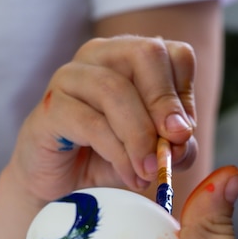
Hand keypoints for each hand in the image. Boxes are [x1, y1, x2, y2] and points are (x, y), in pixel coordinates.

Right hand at [9, 36, 196, 202]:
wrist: (65, 185)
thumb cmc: (113, 156)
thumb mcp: (157, 150)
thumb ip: (177, 144)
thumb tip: (180, 137)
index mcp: (135, 57)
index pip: (176, 54)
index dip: (185, 95)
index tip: (183, 133)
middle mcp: (103, 54)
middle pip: (147, 54)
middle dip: (165, 104)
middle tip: (172, 145)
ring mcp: (71, 76)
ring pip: (116, 90)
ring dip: (141, 136)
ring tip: (150, 171)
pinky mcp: (51, 106)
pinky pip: (91, 123)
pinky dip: (118, 153)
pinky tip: (130, 175)